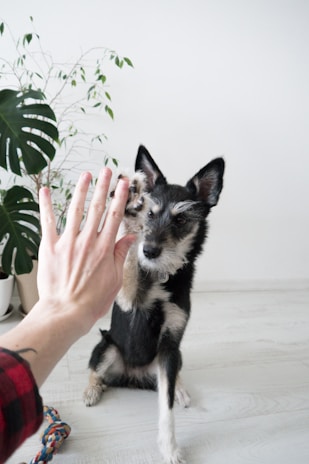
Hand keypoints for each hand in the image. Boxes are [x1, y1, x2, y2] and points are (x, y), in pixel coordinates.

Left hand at [37, 168, 134, 332]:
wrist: (67, 312)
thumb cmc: (91, 301)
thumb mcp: (116, 279)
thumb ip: (122, 255)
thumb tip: (130, 238)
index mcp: (105, 248)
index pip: (114, 216)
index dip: (119, 197)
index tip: (123, 184)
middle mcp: (87, 241)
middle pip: (97, 207)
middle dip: (103, 186)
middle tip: (106, 171)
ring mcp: (68, 242)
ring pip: (76, 210)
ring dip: (81, 190)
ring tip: (86, 175)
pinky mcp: (50, 247)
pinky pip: (48, 222)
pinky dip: (46, 205)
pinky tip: (45, 191)